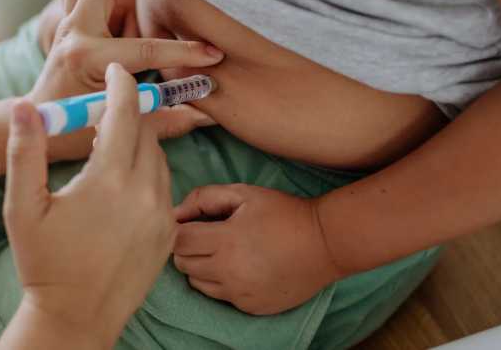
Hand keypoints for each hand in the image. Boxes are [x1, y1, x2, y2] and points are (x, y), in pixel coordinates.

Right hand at [5, 64, 175, 346]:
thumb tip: (22, 106)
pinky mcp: (169, 233)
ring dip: (140, 142)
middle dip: (130, 112)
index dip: (122, 84)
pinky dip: (149, 171)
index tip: (117, 69)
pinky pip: (165, 185)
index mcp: (109, 181)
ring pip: (159, 157)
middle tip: (108, 108)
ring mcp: (162, 215)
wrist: (76, 318)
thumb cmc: (44, 262)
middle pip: (147, 131)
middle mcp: (145, 194)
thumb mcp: (22, 207)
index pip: (125, 113)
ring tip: (112, 144)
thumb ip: (24, 151)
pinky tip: (124, 180)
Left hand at [30, 0, 224, 161]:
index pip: (143, 48)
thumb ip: (165, 119)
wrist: (40, 122)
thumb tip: (206, 115)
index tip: (212, 55)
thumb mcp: (121, 127)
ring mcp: (67, 22)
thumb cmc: (75, 129)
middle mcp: (73, 34)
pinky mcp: (67, 17)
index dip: (184, 52)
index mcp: (86, 61)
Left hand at [173, 184, 344, 314]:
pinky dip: (220, 282)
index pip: (179, 241)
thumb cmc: (283, 212)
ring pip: (197, 282)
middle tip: (204, 235)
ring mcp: (239, 293)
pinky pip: (219, 296)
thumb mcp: (244, 193)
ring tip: (220, 251)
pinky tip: (238, 267)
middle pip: (183, 263)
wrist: (324, 243)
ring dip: (200, 267)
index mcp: (226, 240)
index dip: (180, 229)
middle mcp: (229, 271)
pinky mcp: (250, 306)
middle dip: (187, 248)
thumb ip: (205, 197)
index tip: (191, 223)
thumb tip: (176, 212)